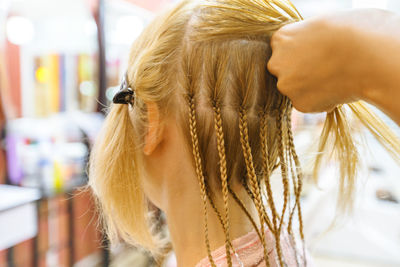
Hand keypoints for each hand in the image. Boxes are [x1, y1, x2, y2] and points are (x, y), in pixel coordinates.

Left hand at [267, 9, 399, 112]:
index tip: (318, 55)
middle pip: (285, 73)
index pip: (284, 51)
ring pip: (296, 90)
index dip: (302, 55)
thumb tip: (305, 56)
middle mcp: (276, 63)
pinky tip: (337, 90)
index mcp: (280, 39)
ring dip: (311, 89)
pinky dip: (321, 101)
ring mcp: (286, 85)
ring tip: (336, 78)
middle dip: (301, 74)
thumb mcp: (320, 29)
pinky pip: (308, 104)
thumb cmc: (350, 33)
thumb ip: (304, 43)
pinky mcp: (299, 104)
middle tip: (326, 70)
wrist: (365, 54)